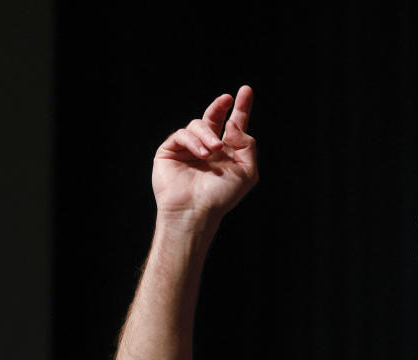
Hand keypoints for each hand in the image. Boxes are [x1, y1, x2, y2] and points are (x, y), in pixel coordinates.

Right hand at [152, 85, 258, 222]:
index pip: (234, 126)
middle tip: (226, 99)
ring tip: (213, 151)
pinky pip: (182, 134)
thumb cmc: (221, 196)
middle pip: (213, 117)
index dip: (241, 108)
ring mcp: (188, 149)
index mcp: (227, 153)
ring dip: (208, 135)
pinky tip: (201, 155)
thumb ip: (247, 145)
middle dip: (219, 106)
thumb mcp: (247, 172)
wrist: (196, 211)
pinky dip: (193, 141)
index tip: (246, 91)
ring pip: (198, 124)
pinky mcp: (170, 150)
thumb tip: (234, 123)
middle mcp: (208, 149)